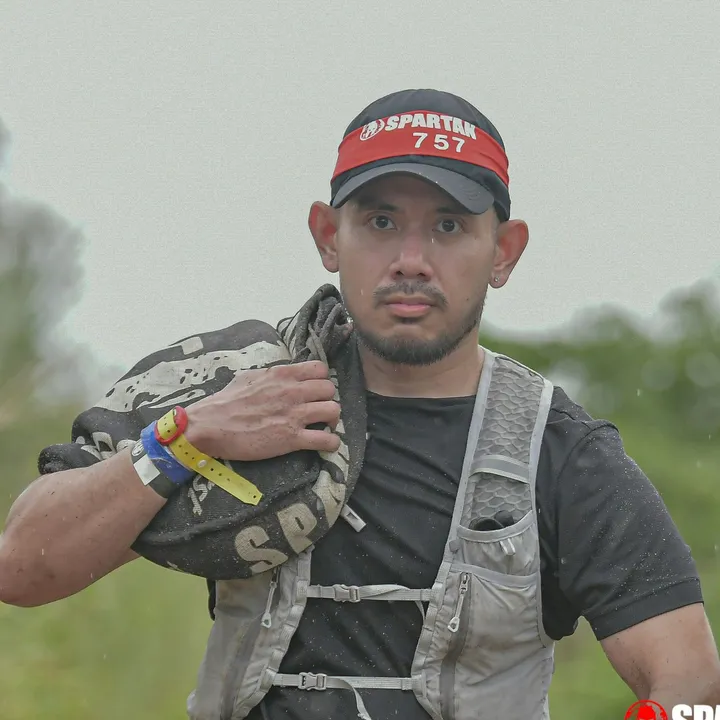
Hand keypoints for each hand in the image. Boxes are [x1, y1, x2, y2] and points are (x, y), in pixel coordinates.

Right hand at [183, 361, 340, 460]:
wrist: (209, 426)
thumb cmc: (225, 402)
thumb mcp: (248, 377)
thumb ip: (269, 375)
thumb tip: (277, 376)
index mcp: (282, 375)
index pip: (320, 369)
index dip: (321, 380)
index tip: (314, 390)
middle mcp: (292, 392)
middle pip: (330, 389)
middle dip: (327, 400)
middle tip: (318, 410)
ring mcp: (294, 415)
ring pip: (334, 411)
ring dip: (332, 420)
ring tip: (324, 426)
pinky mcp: (292, 439)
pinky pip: (326, 440)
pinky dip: (331, 443)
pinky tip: (325, 445)